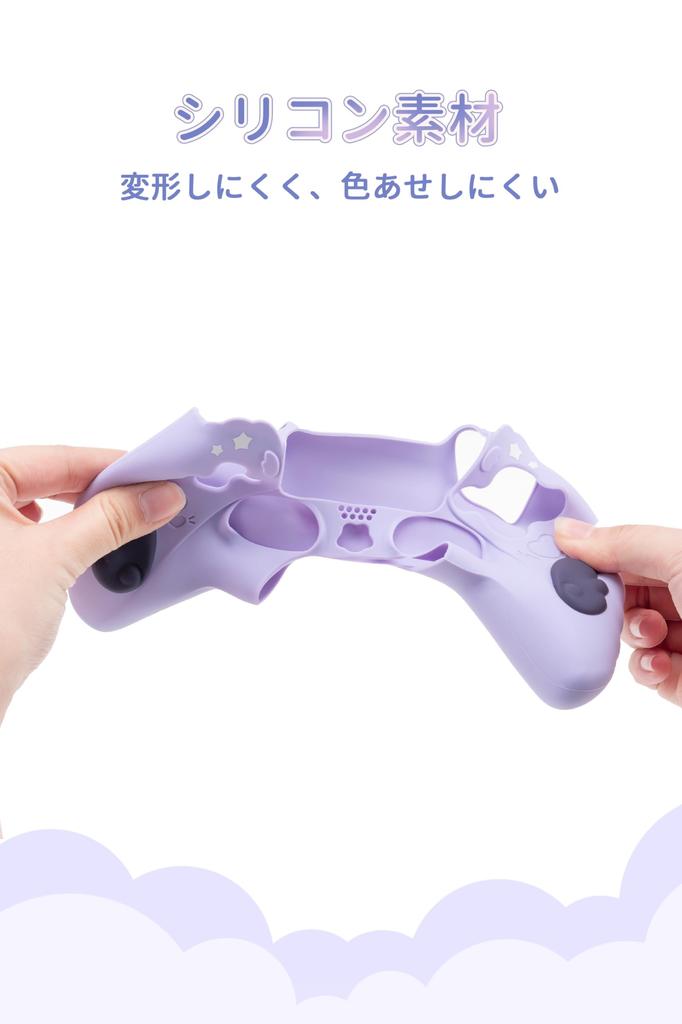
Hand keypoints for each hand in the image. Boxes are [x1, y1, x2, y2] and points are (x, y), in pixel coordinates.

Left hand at [0, 446, 184, 722]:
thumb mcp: (56, 557)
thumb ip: (112, 519)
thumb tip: (158, 496)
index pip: (56, 458)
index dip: (112, 467)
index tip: (156, 476)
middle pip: (49, 481)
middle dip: (102, 494)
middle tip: (150, 502)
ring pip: (43, 511)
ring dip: (86, 519)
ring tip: (127, 528)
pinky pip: (34, 541)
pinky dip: (66, 543)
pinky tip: (89, 554)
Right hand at [555, 518, 681, 705]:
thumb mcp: (679, 556)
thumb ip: (622, 543)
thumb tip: (564, 531)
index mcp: (677, 560)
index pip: (622, 555)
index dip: (590, 561)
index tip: (558, 565)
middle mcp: (681, 597)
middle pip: (619, 598)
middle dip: (605, 605)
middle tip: (593, 606)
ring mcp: (681, 640)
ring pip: (628, 638)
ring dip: (632, 637)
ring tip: (651, 635)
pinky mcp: (680, 680)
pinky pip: (643, 673)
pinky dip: (645, 670)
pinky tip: (662, 663)